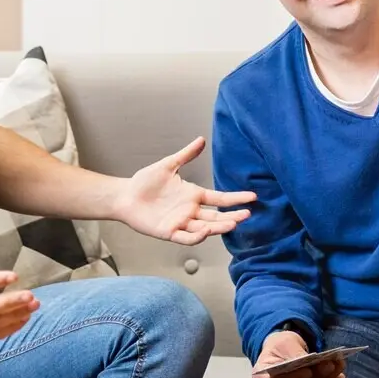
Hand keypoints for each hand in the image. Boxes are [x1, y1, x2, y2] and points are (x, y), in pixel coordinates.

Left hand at [113, 137, 257, 245]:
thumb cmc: (145, 182)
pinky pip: (186, 237)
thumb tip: (201, 139)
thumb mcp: (168, 165)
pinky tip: (206, 231)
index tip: (252, 197)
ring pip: (205, 228)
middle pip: (217, 216)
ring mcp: (181, 223)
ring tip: (232, 223)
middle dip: (232, 216)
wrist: (125, 195)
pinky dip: (196, 236)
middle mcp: (191, 211)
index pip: (220, 198)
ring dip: (219, 227)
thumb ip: (186, 155)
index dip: (236, 198)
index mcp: (194, 195)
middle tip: (247, 215)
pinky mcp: (169, 232)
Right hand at [252, 330, 345, 377]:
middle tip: (331, 364)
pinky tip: (340, 377)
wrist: (284, 351)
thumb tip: (307, 360)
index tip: (308, 371)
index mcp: (262, 376)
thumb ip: (293, 352)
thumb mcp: (284, 342)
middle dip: (316, 376)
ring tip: (338, 365)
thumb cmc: (281, 345)